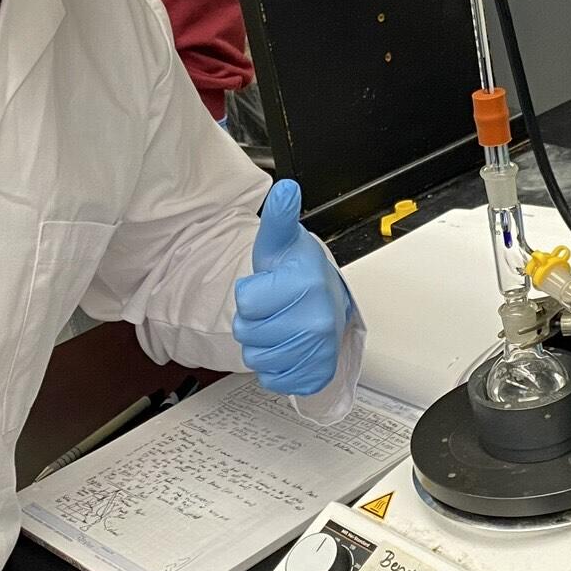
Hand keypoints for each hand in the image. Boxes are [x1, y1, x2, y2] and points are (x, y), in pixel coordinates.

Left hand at [232, 180, 349, 396]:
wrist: (325, 302)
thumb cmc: (298, 274)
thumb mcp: (282, 243)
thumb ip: (279, 217)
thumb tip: (285, 190)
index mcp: (306, 284)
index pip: (244, 300)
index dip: (249, 294)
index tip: (269, 286)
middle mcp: (317, 319)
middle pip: (247, 333)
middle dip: (252, 322)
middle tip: (274, 308)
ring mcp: (318, 350)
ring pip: (255, 359)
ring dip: (261, 345)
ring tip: (280, 326)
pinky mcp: (314, 374)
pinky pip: (271, 379)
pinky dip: (273, 368)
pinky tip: (286, 348)